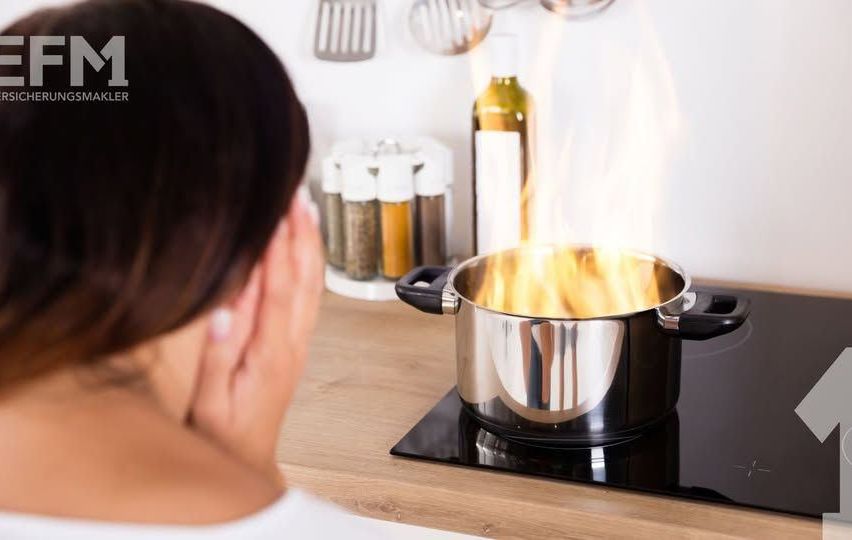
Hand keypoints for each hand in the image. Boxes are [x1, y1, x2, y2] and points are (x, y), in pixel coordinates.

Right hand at [190, 190, 323, 484]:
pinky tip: (302, 248)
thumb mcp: (209, 402)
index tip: (276, 214)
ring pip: (312, 284)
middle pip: (305, 279)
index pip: (278, 289)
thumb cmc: (224, 434)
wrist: (247, 459)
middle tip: (298, 196)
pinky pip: (307, 295)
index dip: (277, 249)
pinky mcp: (294, 343)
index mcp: (271, 353)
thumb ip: (217, 357)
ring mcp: (297, 342)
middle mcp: (292, 343)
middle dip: (303, 233)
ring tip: (305, 209)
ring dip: (310, 244)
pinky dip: (307, 265)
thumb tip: (225, 310)